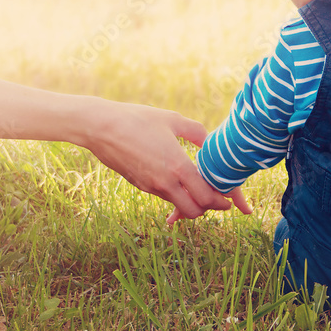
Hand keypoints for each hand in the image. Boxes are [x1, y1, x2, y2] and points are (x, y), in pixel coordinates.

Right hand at [80, 100, 246, 218]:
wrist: (100, 128)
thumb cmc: (138, 119)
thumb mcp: (173, 120)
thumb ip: (198, 132)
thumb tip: (213, 142)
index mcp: (177, 167)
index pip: (205, 197)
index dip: (220, 201)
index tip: (229, 199)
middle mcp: (165, 182)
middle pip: (193, 211)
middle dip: (208, 208)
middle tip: (217, 198)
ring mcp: (150, 186)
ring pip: (178, 205)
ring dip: (191, 202)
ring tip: (201, 188)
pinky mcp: (140, 185)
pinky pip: (164, 196)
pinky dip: (176, 195)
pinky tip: (180, 182)